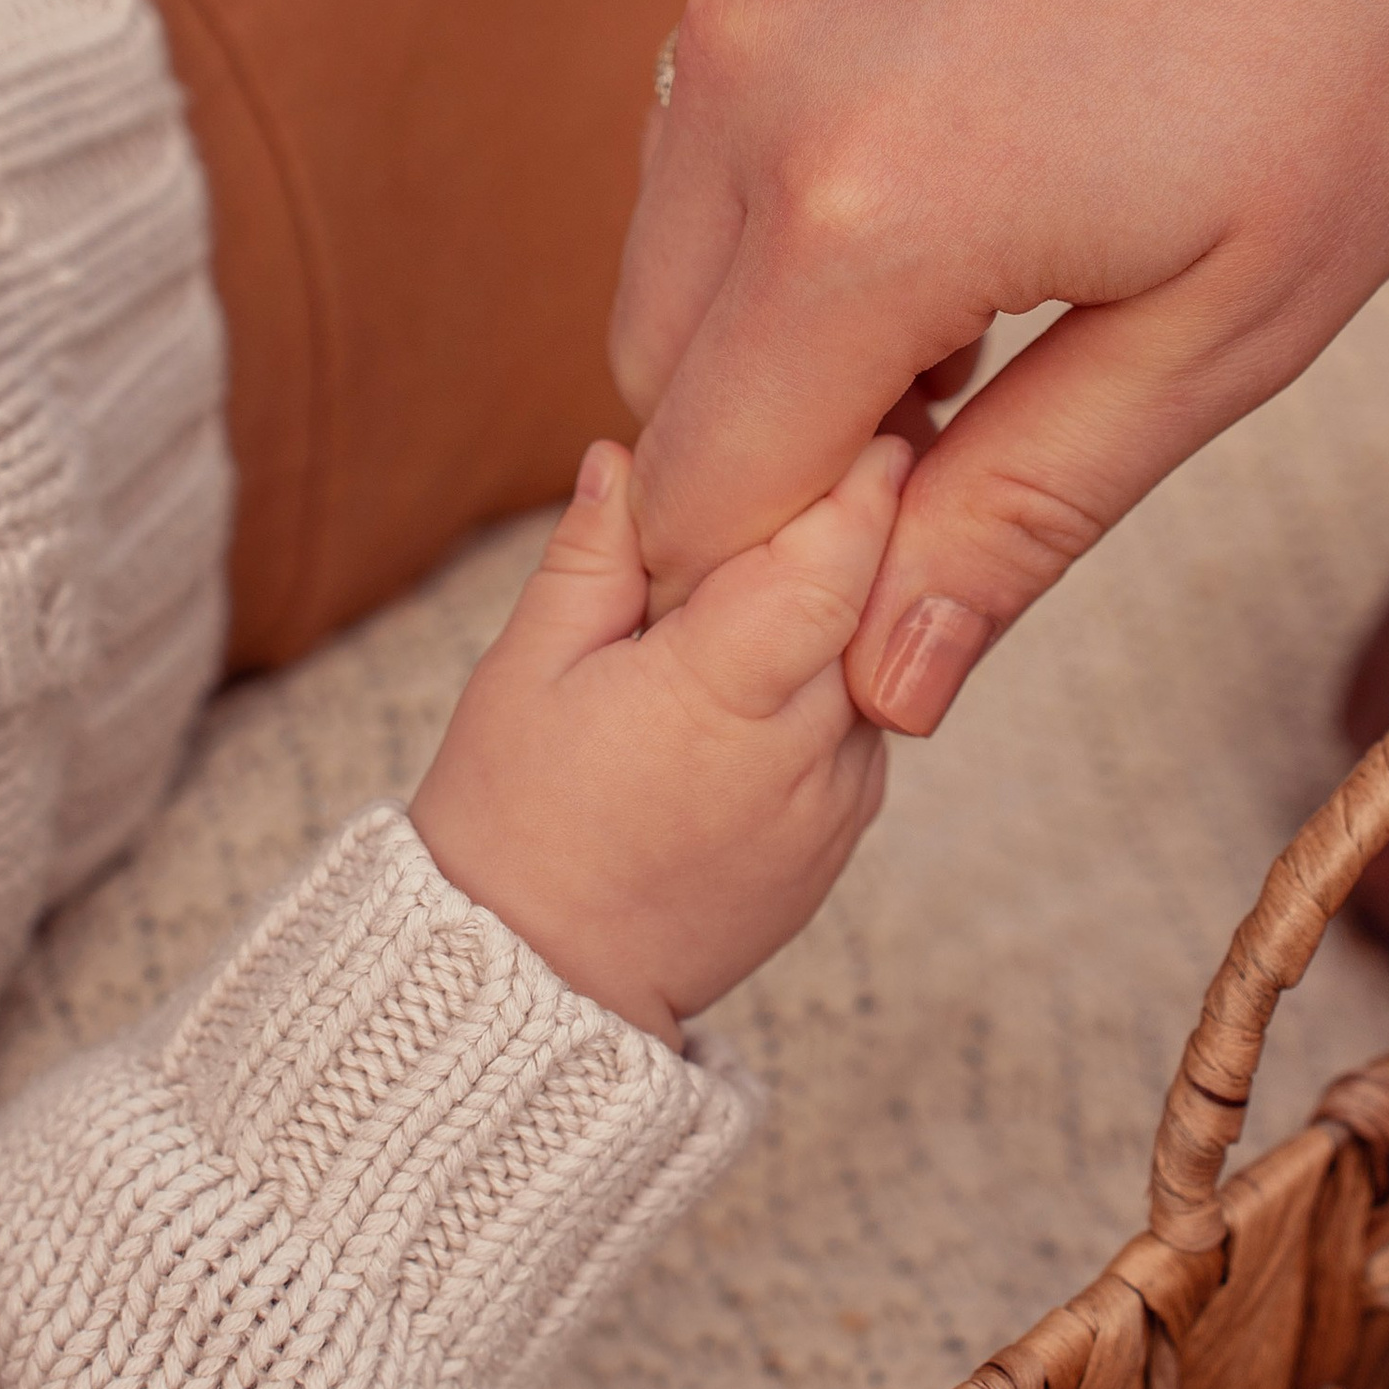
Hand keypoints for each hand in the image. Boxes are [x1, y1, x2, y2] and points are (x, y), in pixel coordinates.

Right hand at [407, 432, 908, 1044]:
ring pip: (876, 649)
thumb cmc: (512, 822)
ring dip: (847, 592)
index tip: (868, 400)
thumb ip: (595, 554)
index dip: (860, 474)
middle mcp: (805, 750)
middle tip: (846, 423)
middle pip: (875, 592)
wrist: (543, 988)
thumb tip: (628, 448)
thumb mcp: (526, 671)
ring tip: (778, 540)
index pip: (835, 558)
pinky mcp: (847, 825)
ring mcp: (839, 796)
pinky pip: (861, 710)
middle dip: (861, 514)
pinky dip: (827, 664)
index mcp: (720, 695)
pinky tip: (765, 643)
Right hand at [613, 0, 1388, 729]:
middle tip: (1006, 408)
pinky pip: (722, 87)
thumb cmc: (1388, 3)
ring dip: (790, 302)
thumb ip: (1027, 506)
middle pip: (657, 372)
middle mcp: (740, 74)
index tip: (961, 532)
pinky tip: (995, 116)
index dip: (813, 572)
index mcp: (852, 216)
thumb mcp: (1241, 317)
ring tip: (1018, 259)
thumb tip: (884, 684)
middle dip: (790, 441)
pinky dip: (804, 159)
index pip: (705, 501)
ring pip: (675, 227)